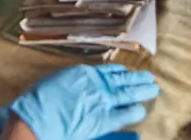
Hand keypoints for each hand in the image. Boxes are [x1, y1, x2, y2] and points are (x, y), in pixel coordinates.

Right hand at [0, 64, 158, 139]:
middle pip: (122, 79)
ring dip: (142, 90)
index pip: (108, 70)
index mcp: (83, 73)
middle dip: (137, 79)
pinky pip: (125, 113)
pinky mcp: (104, 119)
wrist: (38, 118)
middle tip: (149, 78)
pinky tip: (142, 108)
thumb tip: (80, 84)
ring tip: (153, 88)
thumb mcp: (57, 81)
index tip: (126, 72)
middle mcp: (96, 84)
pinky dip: (135, 110)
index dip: (119, 72)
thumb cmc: (40, 101)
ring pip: (128, 93)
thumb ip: (73, 81)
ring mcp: (102, 101)